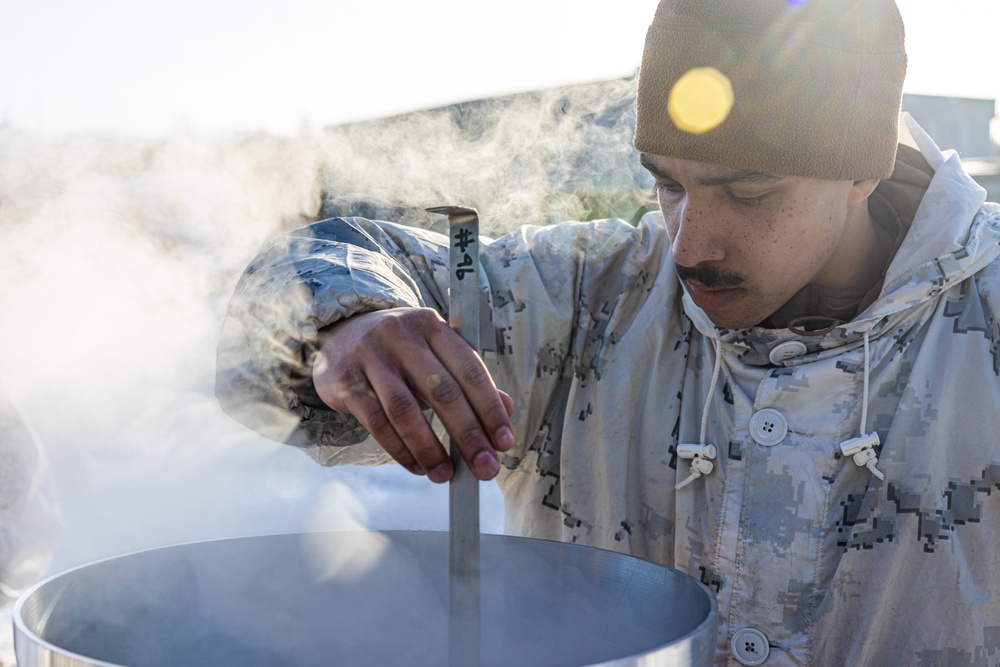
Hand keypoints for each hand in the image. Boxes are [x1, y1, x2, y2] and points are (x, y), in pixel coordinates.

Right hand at [312, 308, 514, 482]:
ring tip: (445, 474)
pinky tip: (417, 466)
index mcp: (432, 326)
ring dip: (430, 449)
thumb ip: (468, 379)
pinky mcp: (346, 382)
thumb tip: (506, 408)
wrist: (340, 335)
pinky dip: (400, 449)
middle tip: (484, 468)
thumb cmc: (399, 350)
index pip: (469, 369)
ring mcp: (371, 357)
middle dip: (468, 436)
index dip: (490, 408)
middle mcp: (401, 336)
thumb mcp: (434, 353)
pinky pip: (377, 422)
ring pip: (405, 410)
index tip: (504, 442)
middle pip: (442, 391)